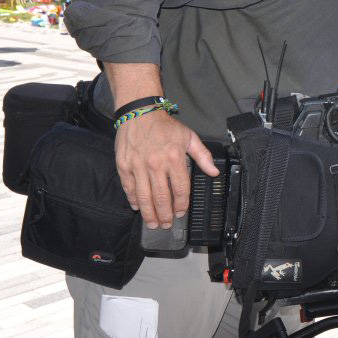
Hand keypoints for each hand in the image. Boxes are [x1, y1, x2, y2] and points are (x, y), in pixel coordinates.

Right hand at [115, 110, 218, 228]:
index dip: (181, 204)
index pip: (180, 188)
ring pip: (144, 197)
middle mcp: (156, 164)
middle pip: (161, 197)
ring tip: (153, 224)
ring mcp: (138, 166)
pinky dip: (133, 200)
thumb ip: (203, 155)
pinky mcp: (124, 166)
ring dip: (149, 213)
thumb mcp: (189, 137)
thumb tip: (214, 172)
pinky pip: (129, 188)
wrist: (139, 112)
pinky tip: (138, 208)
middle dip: (165, 215)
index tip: (181, 213)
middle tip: (166, 225)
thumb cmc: (164, 126)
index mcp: (174, 158)